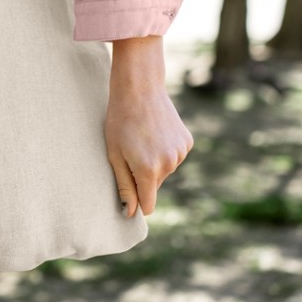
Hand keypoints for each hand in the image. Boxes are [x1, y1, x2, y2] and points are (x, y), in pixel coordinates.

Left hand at [104, 38, 192, 217]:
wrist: (139, 89)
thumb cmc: (119, 121)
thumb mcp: (114, 154)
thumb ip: (124, 185)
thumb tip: (131, 212)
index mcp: (148, 170)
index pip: (148, 204)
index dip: (138, 203)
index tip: (129, 198)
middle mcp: (169, 164)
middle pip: (154, 186)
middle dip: (142, 177)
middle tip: (129, 152)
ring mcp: (181, 153)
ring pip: (165, 171)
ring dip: (153, 163)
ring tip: (141, 139)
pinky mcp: (187, 142)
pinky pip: (173, 156)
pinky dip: (164, 151)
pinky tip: (154, 133)